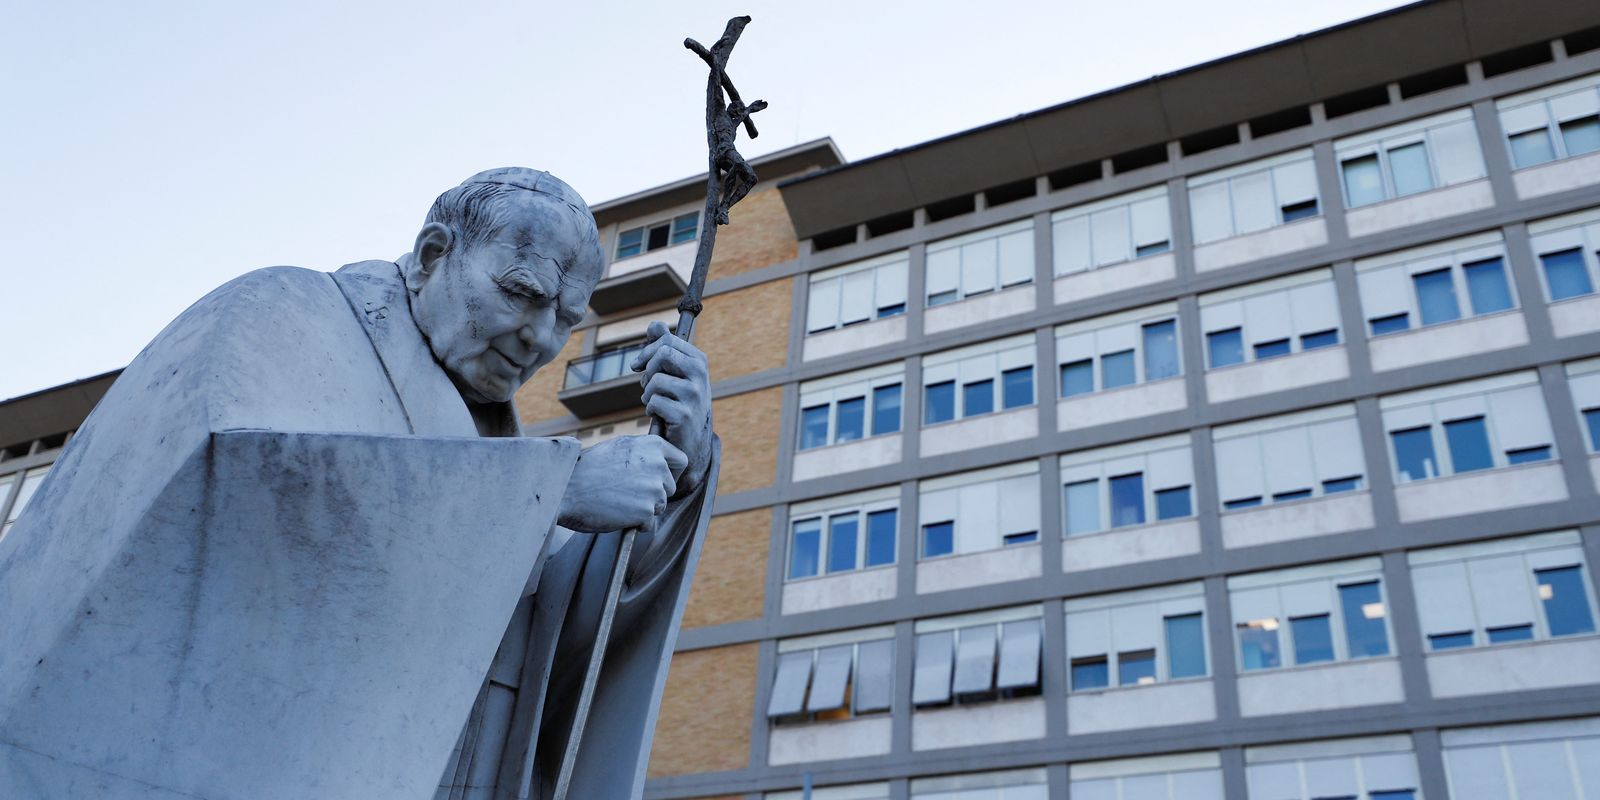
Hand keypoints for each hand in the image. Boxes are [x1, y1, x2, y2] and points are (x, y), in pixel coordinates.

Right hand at [557, 435, 687, 532]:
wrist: (566, 489)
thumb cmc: (586, 469)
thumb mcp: (618, 447)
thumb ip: (642, 452)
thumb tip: (659, 459)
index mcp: (653, 445)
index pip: (680, 461)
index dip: (670, 472)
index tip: (658, 480)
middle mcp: (658, 464)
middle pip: (669, 487)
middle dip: (653, 494)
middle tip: (626, 494)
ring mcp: (653, 488)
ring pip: (659, 506)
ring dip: (643, 509)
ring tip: (618, 502)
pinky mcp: (647, 510)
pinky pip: (649, 524)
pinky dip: (636, 524)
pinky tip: (617, 514)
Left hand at [631, 321, 712, 493]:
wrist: (693, 437)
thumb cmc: (681, 400)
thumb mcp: (677, 372)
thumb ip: (665, 347)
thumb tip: (655, 325)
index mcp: (698, 360)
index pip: (666, 341)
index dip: (647, 352)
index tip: (639, 365)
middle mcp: (700, 375)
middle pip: (662, 354)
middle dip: (647, 370)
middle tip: (647, 384)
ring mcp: (693, 395)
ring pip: (654, 380)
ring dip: (647, 394)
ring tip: (654, 402)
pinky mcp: (684, 414)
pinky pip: (653, 402)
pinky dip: (650, 409)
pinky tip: (660, 415)